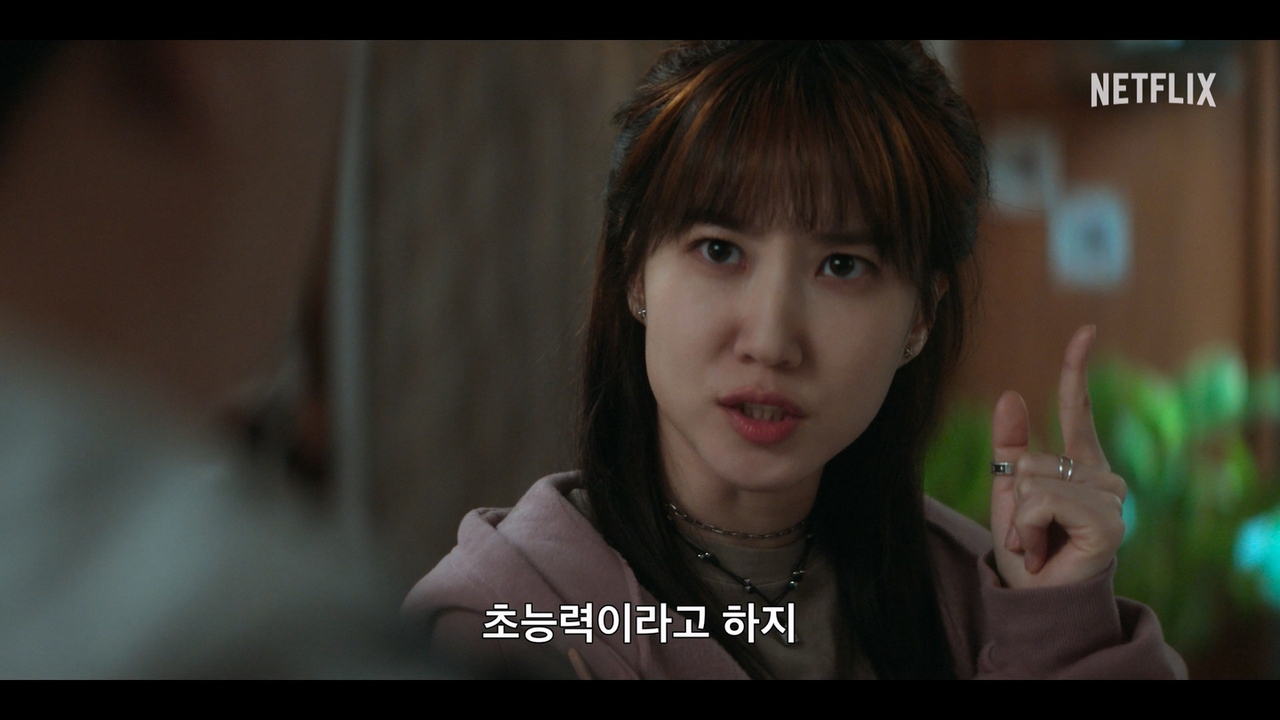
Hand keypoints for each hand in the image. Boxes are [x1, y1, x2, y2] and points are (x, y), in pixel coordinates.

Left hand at [990, 325, 1127, 588]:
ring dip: (1018, 517)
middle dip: (1014, 498)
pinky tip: (1040, 551)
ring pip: (1033, 481)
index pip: (1078, 409)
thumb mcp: (1007, 490)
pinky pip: (1042, 501)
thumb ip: (1010, 445)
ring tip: (1036, 542)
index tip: (1086, 330)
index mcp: (1080, 465)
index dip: (1077, 369)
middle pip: (1032, 459)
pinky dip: (1026, 527)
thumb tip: (1012, 393)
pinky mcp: (1107, 524)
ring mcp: (1110, 501)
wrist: (1037, 599)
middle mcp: (1104, 479)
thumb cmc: (1027, 548)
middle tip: (1030, 532)